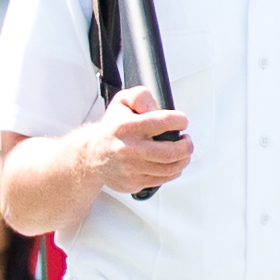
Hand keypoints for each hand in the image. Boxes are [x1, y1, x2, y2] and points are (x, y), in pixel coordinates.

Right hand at [77, 93, 193, 200]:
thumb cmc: (113, 127)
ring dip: (183, 158)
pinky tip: (171, 162)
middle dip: (186, 145)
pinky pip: (163, 179)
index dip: (179, 120)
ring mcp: (131, 169)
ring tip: (182, 151)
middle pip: (171, 152)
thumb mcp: (122, 101)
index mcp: (127, 127)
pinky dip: (173, 171)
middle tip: (186, 140)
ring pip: (171, 168)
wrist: (93, 154)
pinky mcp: (134, 182)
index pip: (163, 122)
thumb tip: (158, 108)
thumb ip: (141, 96)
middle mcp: (129, 149)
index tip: (181, 121)